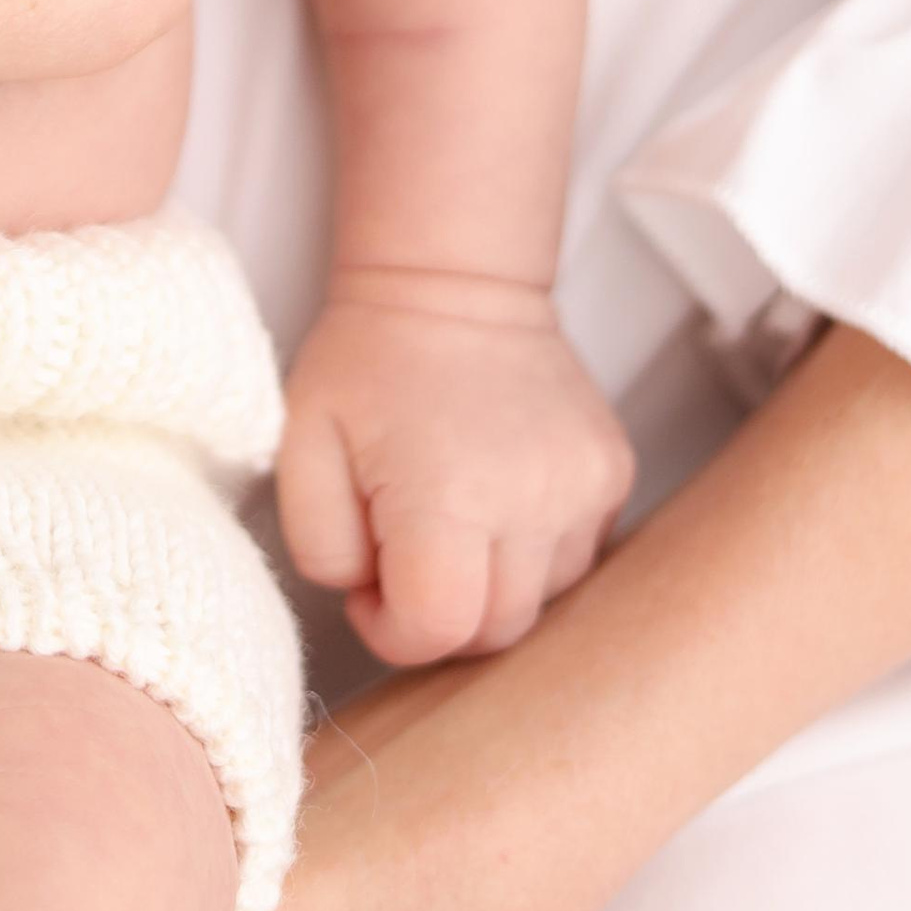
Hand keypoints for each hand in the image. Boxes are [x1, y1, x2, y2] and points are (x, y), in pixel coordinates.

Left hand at [277, 275, 633, 661]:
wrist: (452, 279)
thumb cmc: (368, 359)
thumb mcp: (298, 446)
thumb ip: (320, 548)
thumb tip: (371, 596)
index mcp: (448, 495)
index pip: (436, 630)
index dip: (391, 630)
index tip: (368, 586)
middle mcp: (531, 499)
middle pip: (494, 631)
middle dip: (440, 617)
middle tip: (401, 556)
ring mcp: (584, 488)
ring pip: (541, 600)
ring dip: (489, 585)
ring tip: (449, 518)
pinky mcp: (612, 474)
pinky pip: (575, 557)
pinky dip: (533, 551)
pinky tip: (495, 498)